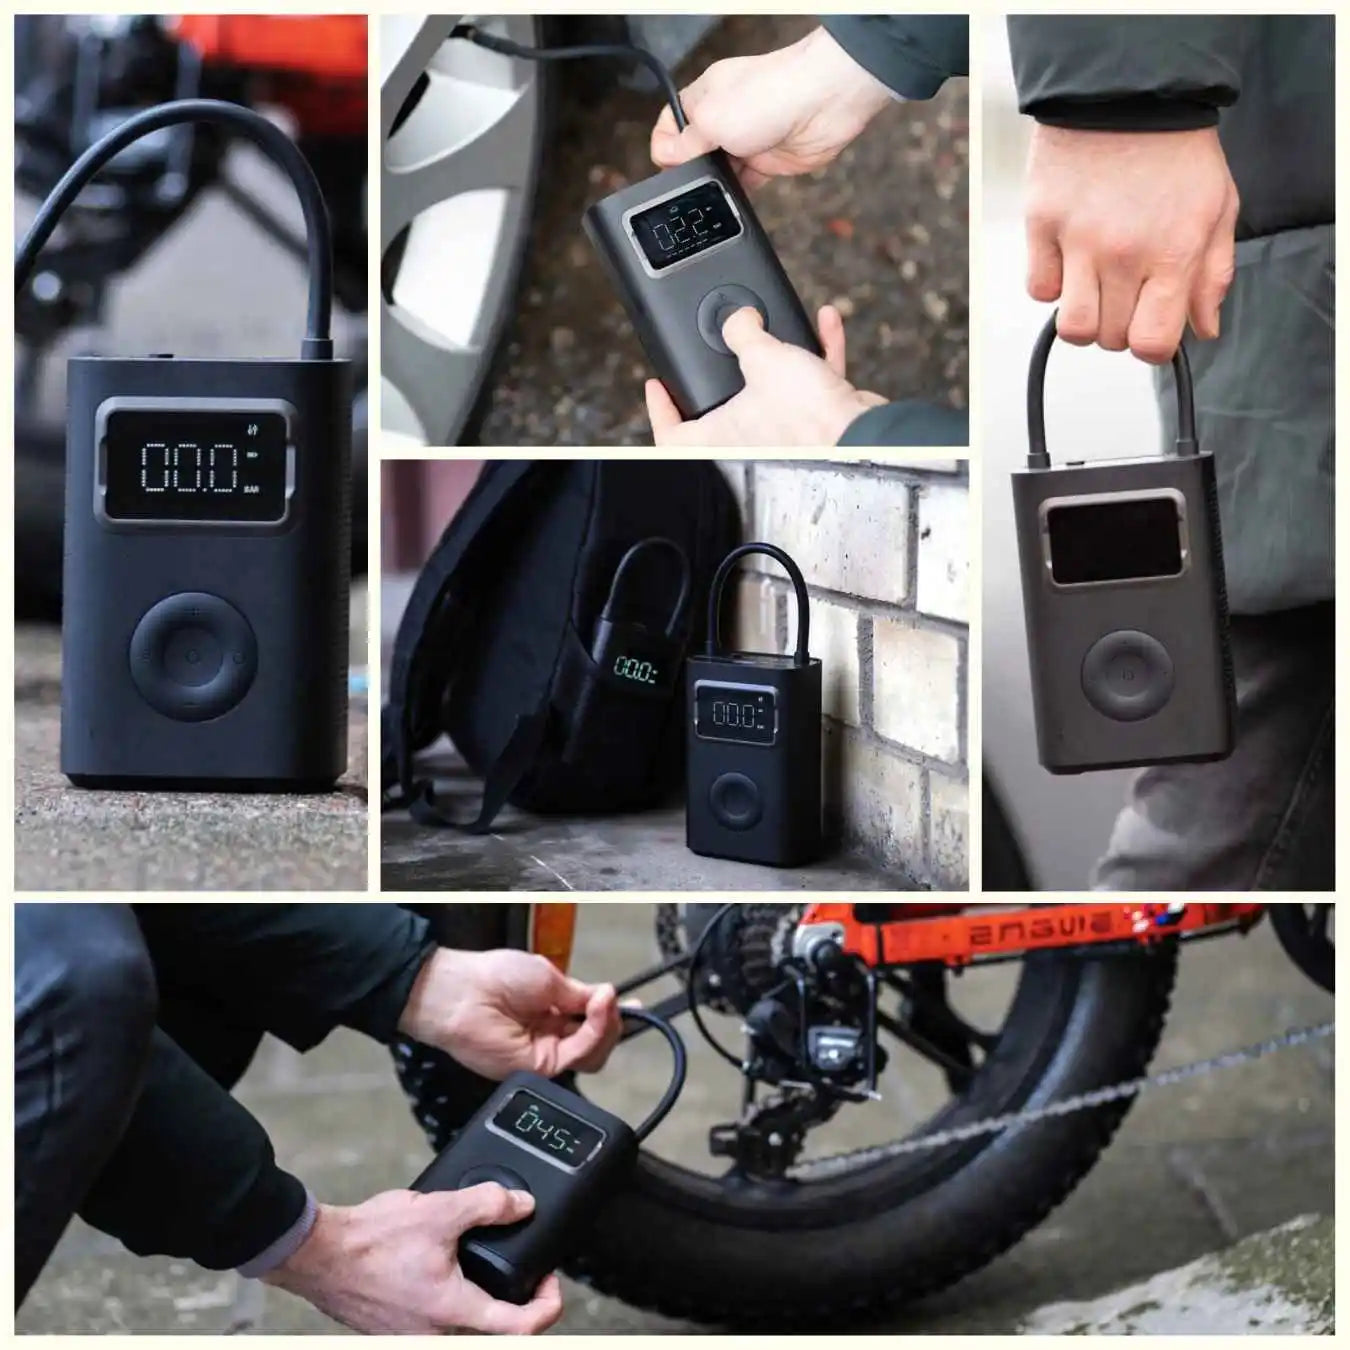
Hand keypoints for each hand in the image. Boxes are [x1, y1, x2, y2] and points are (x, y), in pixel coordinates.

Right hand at [264, 1185, 562, 1333]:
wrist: (316, 1253)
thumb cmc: (368, 1241)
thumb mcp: (439, 1210)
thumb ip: (487, 1205)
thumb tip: (522, 1205)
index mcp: (451, 1312)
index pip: (520, 1329)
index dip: (547, 1305)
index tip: (551, 1283)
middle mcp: (432, 1334)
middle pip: (492, 1333)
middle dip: (516, 1304)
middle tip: (527, 1276)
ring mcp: (410, 1334)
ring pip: (462, 1329)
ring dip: (480, 1302)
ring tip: (484, 1266)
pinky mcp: (392, 1328)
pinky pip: (434, 1321)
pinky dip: (449, 1299)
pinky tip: (443, 1268)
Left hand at [399, 947, 622, 1079]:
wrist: (463, 993)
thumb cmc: (496, 976)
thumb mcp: (550, 977)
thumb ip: (580, 995)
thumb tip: (608, 998)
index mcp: (552, 1010)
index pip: (591, 1021)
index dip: (612, 1015)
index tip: (632, 1005)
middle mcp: (551, 1035)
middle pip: (598, 1041)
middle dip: (612, 1020)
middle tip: (610, 1000)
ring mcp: (546, 1053)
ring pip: (593, 1053)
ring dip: (606, 1026)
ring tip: (604, 1002)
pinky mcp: (540, 1068)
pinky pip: (578, 1055)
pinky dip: (594, 1033)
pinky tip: (596, 1012)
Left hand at [646, 305, 884, 445]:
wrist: (860, 435)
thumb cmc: (807, 417)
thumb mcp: (761, 357)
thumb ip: (742, 330)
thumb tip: (739, 318)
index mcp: (719, 439)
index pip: (671, 435)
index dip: (659, 410)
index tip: (658, 387)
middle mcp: (748, 442)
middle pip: (722, 407)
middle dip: (726, 373)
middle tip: (720, 349)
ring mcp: (783, 434)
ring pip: (771, 392)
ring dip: (779, 357)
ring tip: (778, 328)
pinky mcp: (816, 424)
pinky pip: (810, 385)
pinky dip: (817, 356)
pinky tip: (825, 325)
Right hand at [651, 26, 892, 188]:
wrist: (824, 102)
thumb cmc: (771, 94)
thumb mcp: (712, 118)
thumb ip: (686, 142)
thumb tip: (667, 157)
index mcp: (705, 97)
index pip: (672, 123)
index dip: (665, 146)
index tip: (669, 166)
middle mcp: (724, 118)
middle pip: (694, 152)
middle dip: (691, 170)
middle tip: (691, 185)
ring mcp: (747, 141)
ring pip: (720, 172)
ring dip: (716, 185)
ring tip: (714, 194)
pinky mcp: (767, 161)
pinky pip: (745, 184)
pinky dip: (738, 195)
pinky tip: (733, 201)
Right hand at [1024, 124, 1239, 361]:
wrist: (1125, 95)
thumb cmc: (1175, 151)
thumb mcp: (1217, 208)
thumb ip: (1213, 274)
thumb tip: (1204, 328)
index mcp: (1172, 253)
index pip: (1153, 343)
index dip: (1151, 347)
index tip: (1150, 329)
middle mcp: (1123, 253)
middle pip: (1109, 339)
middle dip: (1119, 326)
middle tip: (1125, 294)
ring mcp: (1078, 242)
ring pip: (1072, 326)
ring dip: (1083, 316)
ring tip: (1094, 288)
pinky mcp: (1041, 227)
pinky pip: (1039, 289)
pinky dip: (1053, 283)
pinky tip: (1069, 258)